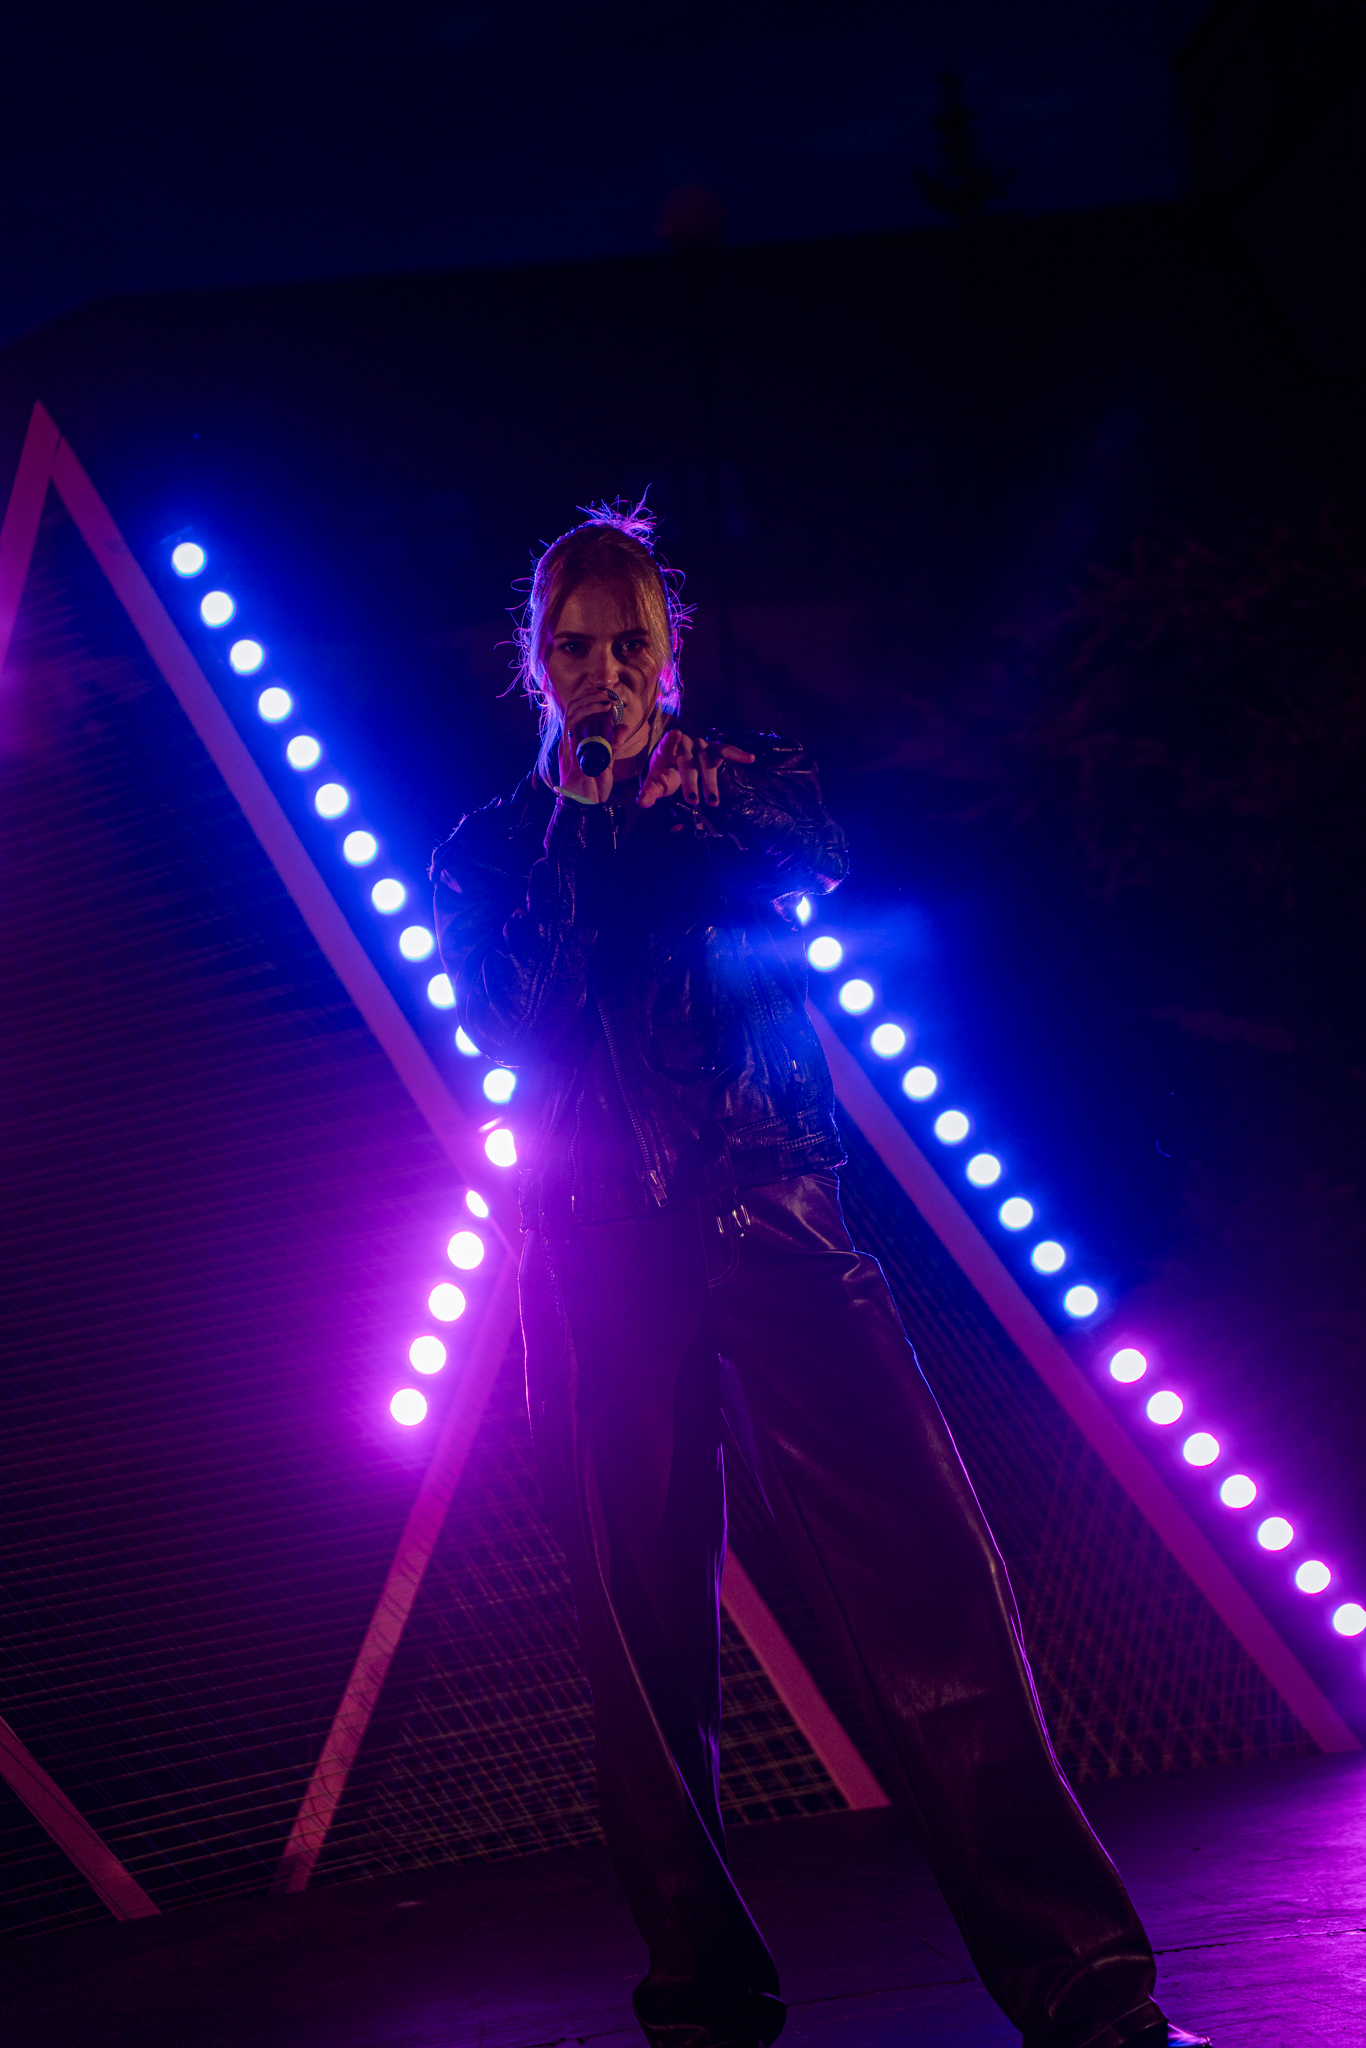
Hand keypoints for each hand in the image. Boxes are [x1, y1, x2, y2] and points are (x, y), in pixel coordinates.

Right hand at [555, 679, 624, 804]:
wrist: (584, 807)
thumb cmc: (592, 787)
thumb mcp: (607, 761)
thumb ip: (613, 744)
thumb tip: (623, 727)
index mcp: (574, 741)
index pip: (575, 712)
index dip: (588, 698)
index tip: (604, 692)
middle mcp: (568, 742)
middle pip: (572, 708)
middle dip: (589, 695)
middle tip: (607, 692)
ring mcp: (568, 748)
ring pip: (571, 714)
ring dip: (589, 703)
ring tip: (605, 699)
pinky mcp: (571, 755)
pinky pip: (573, 731)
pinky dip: (587, 718)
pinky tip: (601, 711)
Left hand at [637, 731, 755, 808]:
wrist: (674, 765)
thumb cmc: (664, 773)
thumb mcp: (655, 782)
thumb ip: (649, 792)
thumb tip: (642, 802)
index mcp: (666, 750)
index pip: (667, 744)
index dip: (671, 740)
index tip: (676, 734)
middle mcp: (685, 744)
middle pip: (688, 761)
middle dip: (691, 781)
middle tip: (692, 801)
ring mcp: (701, 746)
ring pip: (707, 762)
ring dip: (710, 782)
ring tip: (713, 802)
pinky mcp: (714, 750)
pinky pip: (726, 751)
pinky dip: (737, 754)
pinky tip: (750, 759)